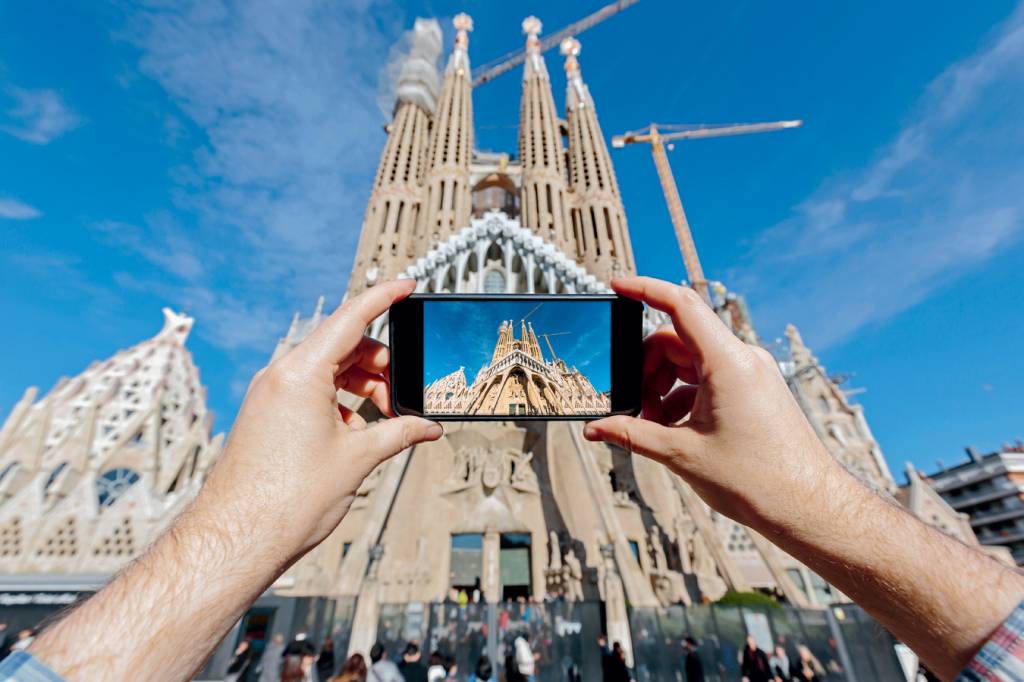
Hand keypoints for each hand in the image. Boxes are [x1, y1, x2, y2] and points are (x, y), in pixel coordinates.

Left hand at [195, 278, 441, 560]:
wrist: (236, 538)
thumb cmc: (286, 499)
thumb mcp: (357, 459)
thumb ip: (399, 433)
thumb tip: (428, 428)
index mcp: (300, 373)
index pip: (351, 319)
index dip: (384, 298)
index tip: (408, 285)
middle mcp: (280, 376)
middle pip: (342, 346)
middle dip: (380, 364)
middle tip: (402, 397)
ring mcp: (270, 395)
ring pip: (327, 370)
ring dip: (360, 386)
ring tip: (381, 421)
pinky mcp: (266, 415)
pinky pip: (309, 391)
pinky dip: (338, 402)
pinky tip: (354, 435)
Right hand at [583, 276, 840, 530]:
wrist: (808, 506)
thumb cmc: (757, 481)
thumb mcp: (682, 456)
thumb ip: (633, 435)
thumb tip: (595, 429)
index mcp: (727, 363)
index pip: (680, 305)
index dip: (644, 290)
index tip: (617, 286)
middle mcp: (742, 359)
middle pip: (677, 341)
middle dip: (646, 369)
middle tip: (632, 408)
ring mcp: (751, 373)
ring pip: (691, 362)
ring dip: (664, 387)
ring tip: (653, 427)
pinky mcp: (755, 389)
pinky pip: (709, 378)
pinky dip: (684, 397)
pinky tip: (675, 431)